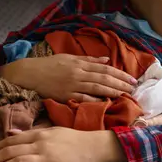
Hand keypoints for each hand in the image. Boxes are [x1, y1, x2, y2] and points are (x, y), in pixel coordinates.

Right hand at [0, 54, 136, 103]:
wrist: (28, 74)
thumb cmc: (49, 66)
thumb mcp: (69, 58)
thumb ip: (88, 60)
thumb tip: (106, 59)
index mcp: (80, 64)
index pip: (105, 68)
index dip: (120, 74)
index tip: (132, 79)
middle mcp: (78, 74)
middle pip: (104, 78)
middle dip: (120, 83)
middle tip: (134, 89)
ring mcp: (72, 85)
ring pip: (97, 88)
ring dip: (112, 91)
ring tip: (125, 95)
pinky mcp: (65, 96)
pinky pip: (83, 98)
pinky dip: (95, 100)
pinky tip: (105, 103)